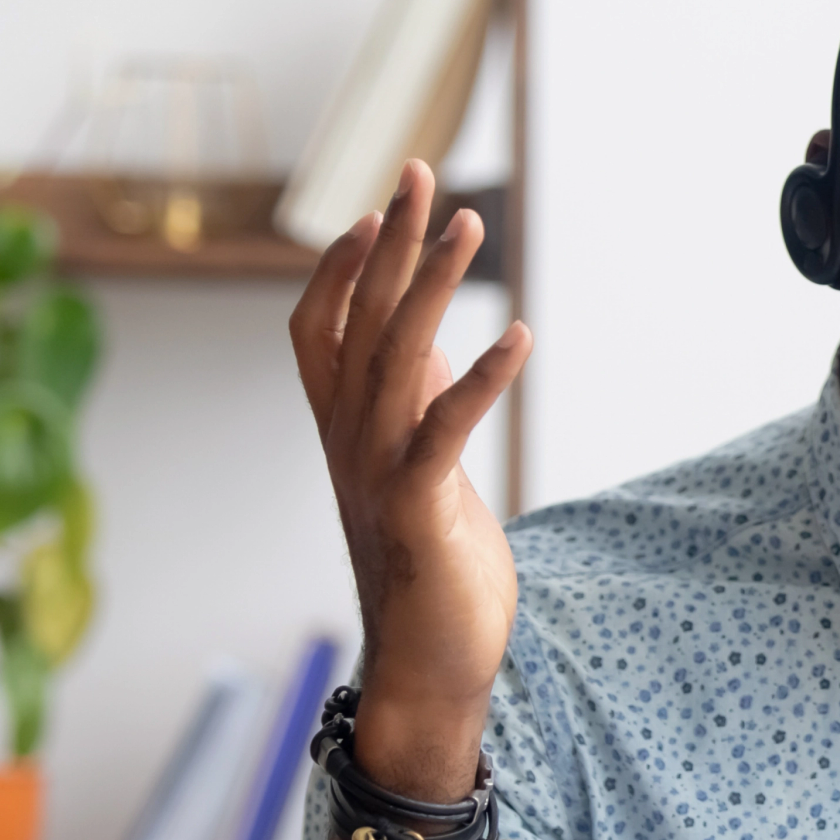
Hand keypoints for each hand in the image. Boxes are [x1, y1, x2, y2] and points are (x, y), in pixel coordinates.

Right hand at [287, 160, 530, 798]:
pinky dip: (480, 379)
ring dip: (434, 284)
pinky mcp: (419, 507)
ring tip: (470, 224)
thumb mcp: (424, 473)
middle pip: (361, 319)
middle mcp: (349, 441)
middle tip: (421, 171)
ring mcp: (378, 472)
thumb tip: (433, 342)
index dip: (344, 265)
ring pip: (396, 356)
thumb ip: (418, 408)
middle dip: (392, 242)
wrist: (430, 668)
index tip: (379, 206)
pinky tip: (518, 336)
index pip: (322, 327)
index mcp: (346, 432)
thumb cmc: (431, 568)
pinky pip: (444, 428)